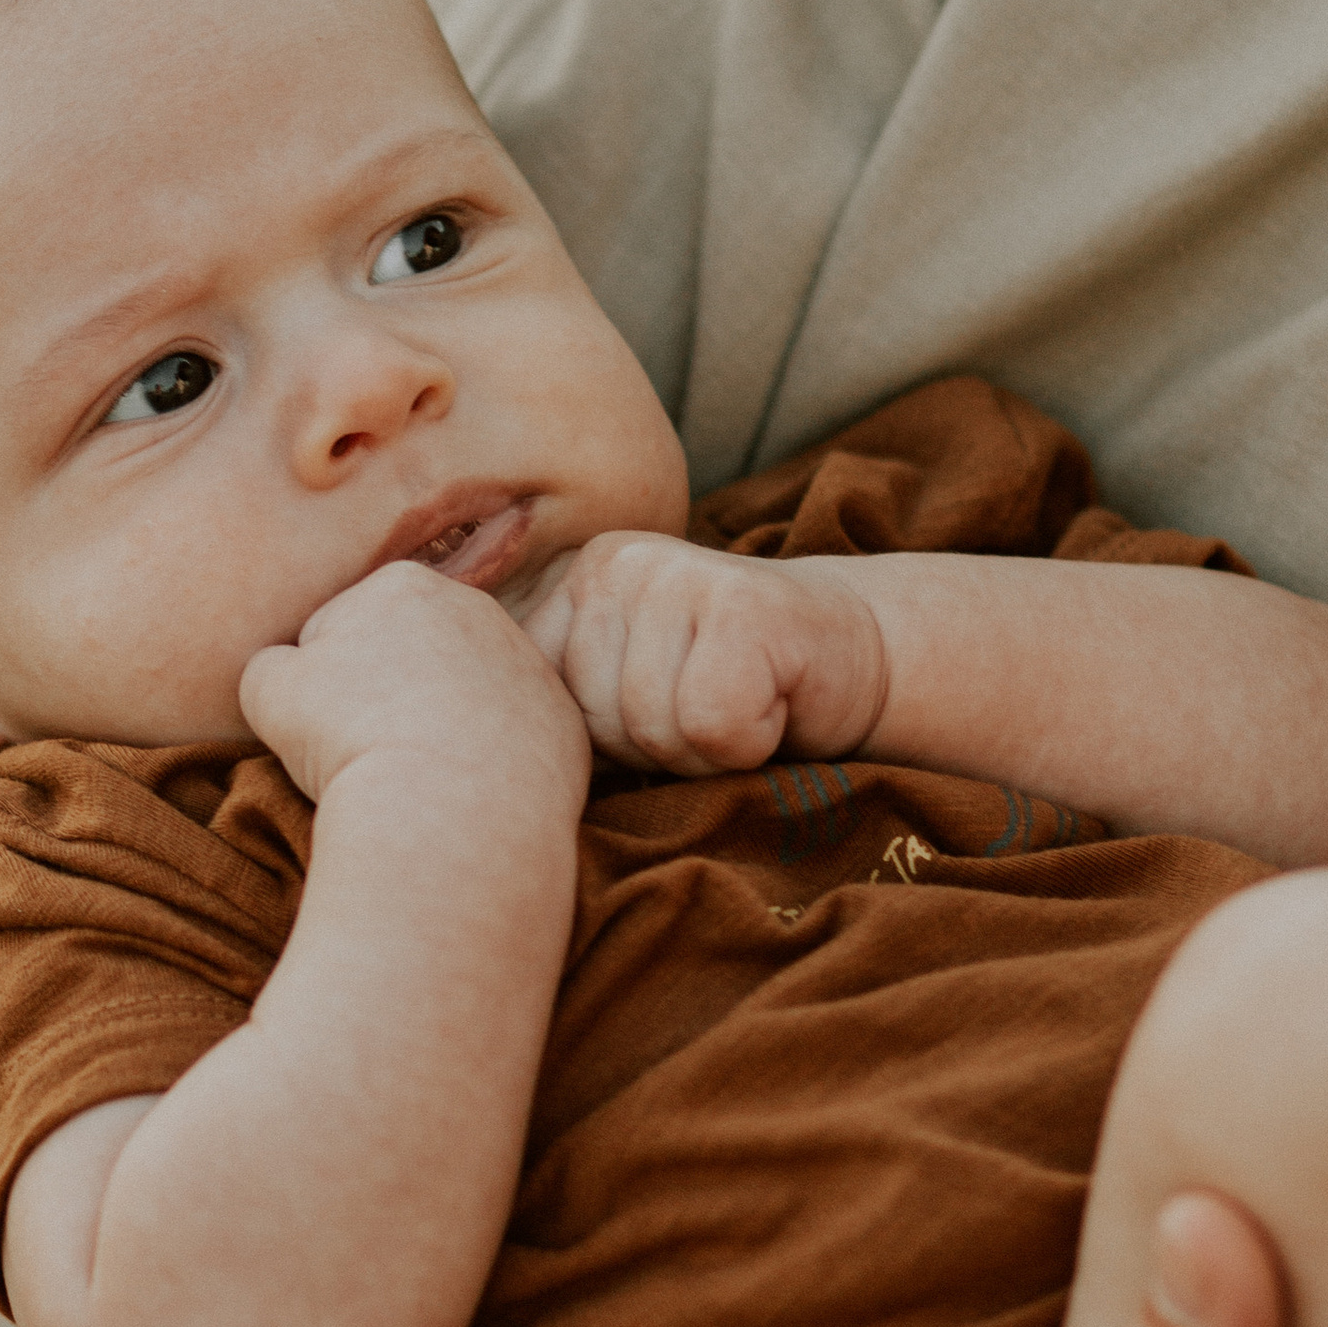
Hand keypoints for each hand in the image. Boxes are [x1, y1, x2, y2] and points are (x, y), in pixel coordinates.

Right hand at [239, 560, 587, 819]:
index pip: (341, 629)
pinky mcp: (562, 720)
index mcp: (403, 584)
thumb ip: (271, 663)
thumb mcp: (269, 691)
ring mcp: (528, 663)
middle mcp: (478, 608)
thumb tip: (288, 668)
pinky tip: (468, 788)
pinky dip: (490, 758)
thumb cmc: (349, 743)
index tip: (331, 723)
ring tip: (420, 772)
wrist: (448, 812)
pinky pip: (511, 736)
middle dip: (390, 693)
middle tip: (374, 749)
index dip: (323, 684)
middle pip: (411, 654)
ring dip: (442, 723)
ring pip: (464, 694)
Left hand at [513, 535, 882, 773]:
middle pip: (593, 724)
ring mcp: (674, 575)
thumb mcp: (627, 695)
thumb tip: (476, 762)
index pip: (536, 705)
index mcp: (573, 584)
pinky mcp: (737, 605)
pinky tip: (772, 702)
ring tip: (741, 703)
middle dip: (654, 749)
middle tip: (709, 708)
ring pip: (650, 728)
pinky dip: (748, 742)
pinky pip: (708, 725)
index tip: (658, 712)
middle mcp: (613, 564)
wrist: (851, 659)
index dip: (600, 744)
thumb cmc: (730, 694)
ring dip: (705, 749)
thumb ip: (560, 709)